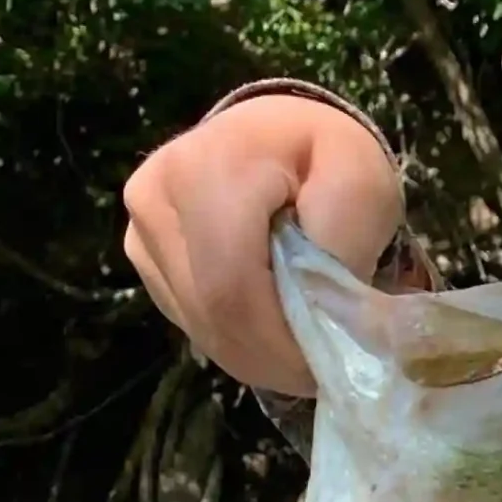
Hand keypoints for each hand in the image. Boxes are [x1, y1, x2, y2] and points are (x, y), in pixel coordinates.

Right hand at [123, 96, 401, 392]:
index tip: (323, 363)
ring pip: (199, 325)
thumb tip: (323, 312)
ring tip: (299, 347)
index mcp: (206, 171)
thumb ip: (344, 242)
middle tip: (318, 368)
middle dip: (270, 356)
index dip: (277, 341)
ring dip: (255, 354)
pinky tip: (267, 329)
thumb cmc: (325, 156)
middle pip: (211, 313)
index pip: (232, 287)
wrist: (277, 134)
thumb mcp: (360, 180)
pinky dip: (235, 342)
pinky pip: (190, 320)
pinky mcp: (143, 254)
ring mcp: (141, 228)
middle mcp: (155, 197)